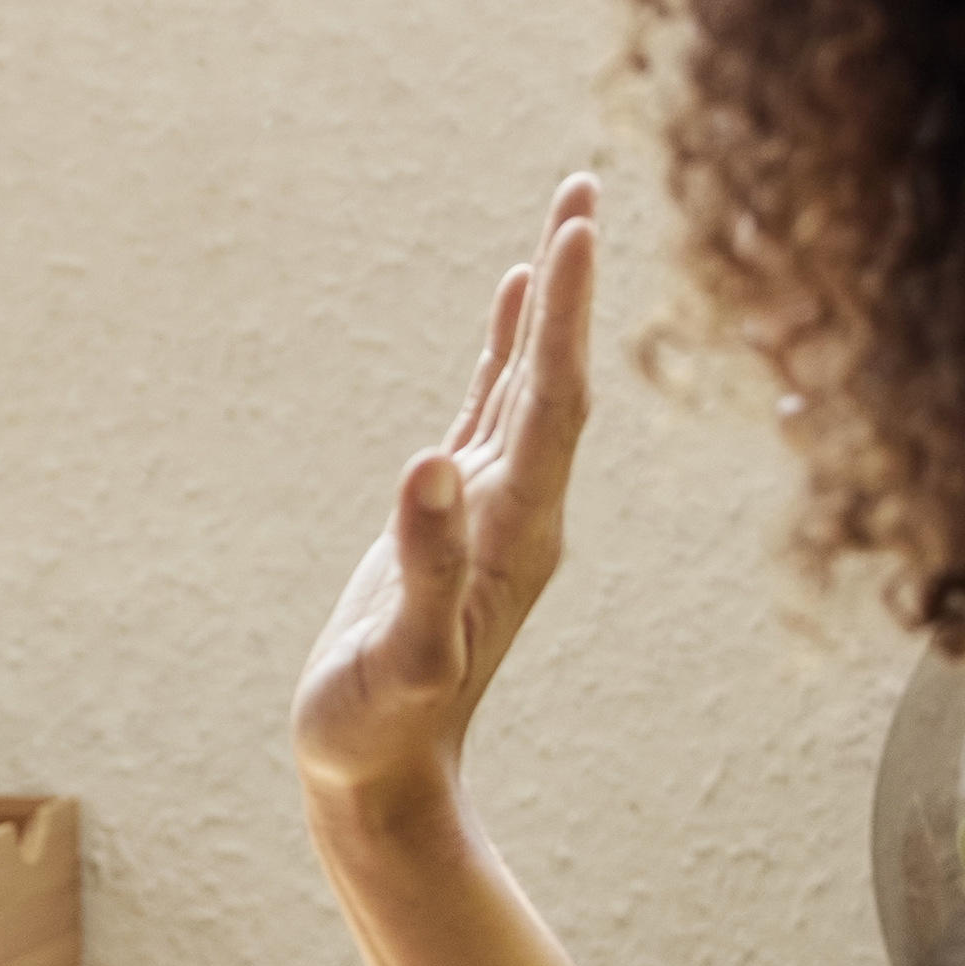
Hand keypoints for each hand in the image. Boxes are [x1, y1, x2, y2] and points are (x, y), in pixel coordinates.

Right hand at [294, 174, 597, 821]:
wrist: (383, 780)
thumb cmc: (381, 727)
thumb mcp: (401, 654)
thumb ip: (424, 565)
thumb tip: (431, 464)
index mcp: (517, 530)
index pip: (554, 400)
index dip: (569, 316)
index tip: (577, 229)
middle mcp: (522, 510)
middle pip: (560, 375)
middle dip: (573, 281)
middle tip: (583, 185)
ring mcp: (493, 511)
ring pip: (531, 384)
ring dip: (549, 304)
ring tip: (564, 220)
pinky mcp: (456, 517)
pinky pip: (494, 410)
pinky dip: (507, 348)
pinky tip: (512, 303)